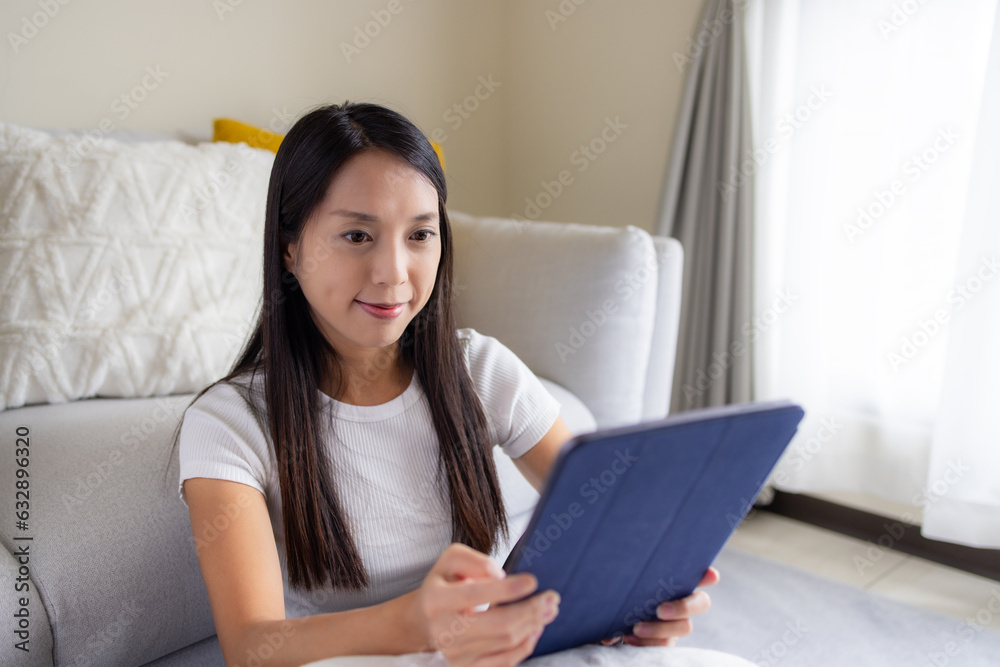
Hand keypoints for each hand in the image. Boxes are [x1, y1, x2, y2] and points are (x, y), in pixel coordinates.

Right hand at [409, 543, 560, 665]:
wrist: (420, 624)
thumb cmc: (441, 587)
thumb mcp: (449, 562)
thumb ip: (474, 561)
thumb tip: (500, 575)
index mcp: (436, 601)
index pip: (476, 595)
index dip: (508, 589)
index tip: (532, 581)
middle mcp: (444, 631)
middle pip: (499, 625)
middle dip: (531, 610)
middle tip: (552, 597)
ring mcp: (456, 655)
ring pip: (506, 643)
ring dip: (534, 625)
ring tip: (548, 609)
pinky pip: (505, 661)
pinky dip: (526, 645)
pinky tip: (536, 628)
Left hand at [600, 567, 718, 647]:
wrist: (608, 614)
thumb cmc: (617, 589)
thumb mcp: (621, 579)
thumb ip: (626, 577)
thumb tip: (624, 582)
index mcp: (674, 579)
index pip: (698, 573)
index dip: (708, 575)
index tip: (711, 575)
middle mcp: (681, 600)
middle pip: (701, 602)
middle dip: (683, 607)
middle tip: (659, 610)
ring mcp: (676, 622)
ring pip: (683, 628)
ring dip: (660, 629)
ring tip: (636, 628)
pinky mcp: (664, 641)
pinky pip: (665, 646)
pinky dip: (647, 643)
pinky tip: (629, 639)